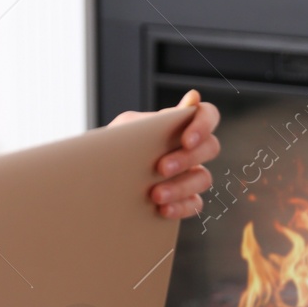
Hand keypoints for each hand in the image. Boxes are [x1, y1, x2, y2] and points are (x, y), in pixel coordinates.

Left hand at [108, 89, 220, 219]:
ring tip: (155, 194)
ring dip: (181, 186)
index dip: (204, 125)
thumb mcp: (127, 127)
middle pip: (210, 148)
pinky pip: (195, 204)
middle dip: (186, 159)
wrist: (97, 175)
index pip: (208, 115)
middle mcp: (191, 148)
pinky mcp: (184, 199)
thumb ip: (158, 116)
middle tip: (161, 168)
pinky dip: (181, 207)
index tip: (186, 140)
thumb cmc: (115, 145)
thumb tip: (194, 97)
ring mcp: (190, 174)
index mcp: (179, 124)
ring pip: (204, 179)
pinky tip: (162, 210)